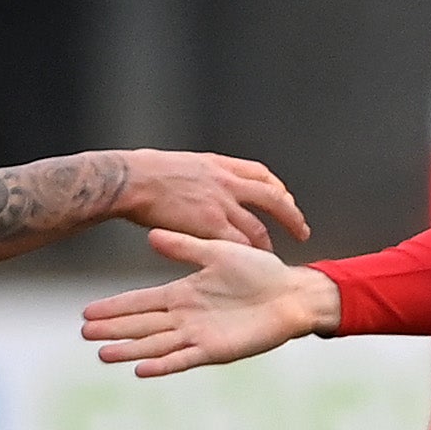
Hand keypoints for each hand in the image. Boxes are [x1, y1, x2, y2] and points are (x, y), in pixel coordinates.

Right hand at [81, 232, 341, 376]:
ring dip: (130, 350)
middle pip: (141, 326)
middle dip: (114, 329)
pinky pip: (183, 359)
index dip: (115, 307)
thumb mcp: (218, 252)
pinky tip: (141, 369)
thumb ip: (186, 247)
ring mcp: (199, 336)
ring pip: (156, 345)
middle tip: (84, 333)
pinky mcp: (216, 351)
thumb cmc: (259, 271)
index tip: (88, 311)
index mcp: (184, 294)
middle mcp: (186, 318)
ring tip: (103, 354)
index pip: (141, 302)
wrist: (290, 293)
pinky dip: (162, 364)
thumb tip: (152, 236)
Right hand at [115, 151, 307, 250]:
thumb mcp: (181, 163)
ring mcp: (221, 203)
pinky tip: (250, 266)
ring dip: (268, 244)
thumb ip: (199, 175)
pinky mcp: (210, 224)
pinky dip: (246, 255)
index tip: (285, 199)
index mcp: (219, 165)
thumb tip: (199, 183)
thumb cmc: (142, 172)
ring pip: (258, 227)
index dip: (277, 189)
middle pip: (273, 198)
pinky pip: (238, 244)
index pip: (261, 174)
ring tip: (272, 258)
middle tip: (301, 231)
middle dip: (291, 216)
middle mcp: (226, 182)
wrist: (128, 180)